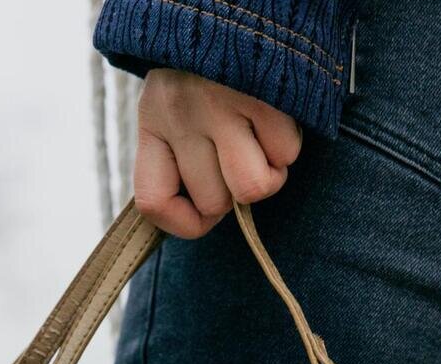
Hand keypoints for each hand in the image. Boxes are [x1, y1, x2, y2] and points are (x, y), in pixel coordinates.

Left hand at [134, 69, 301, 237]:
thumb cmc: (208, 64)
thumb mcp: (174, 106)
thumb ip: (180, 157)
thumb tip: (207, 217)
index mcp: (153, 121)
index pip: (154, 203)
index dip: (184, 223)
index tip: (203, 212)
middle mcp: (181, 114)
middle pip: (214, 204)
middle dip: (235, 191)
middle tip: (241, 156)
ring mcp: (221, 103)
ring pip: (252, 189)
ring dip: (268, 175)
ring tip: (263, 144)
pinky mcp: (263, 93)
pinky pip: (285, 154)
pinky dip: (288, 145)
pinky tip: (277, 117)